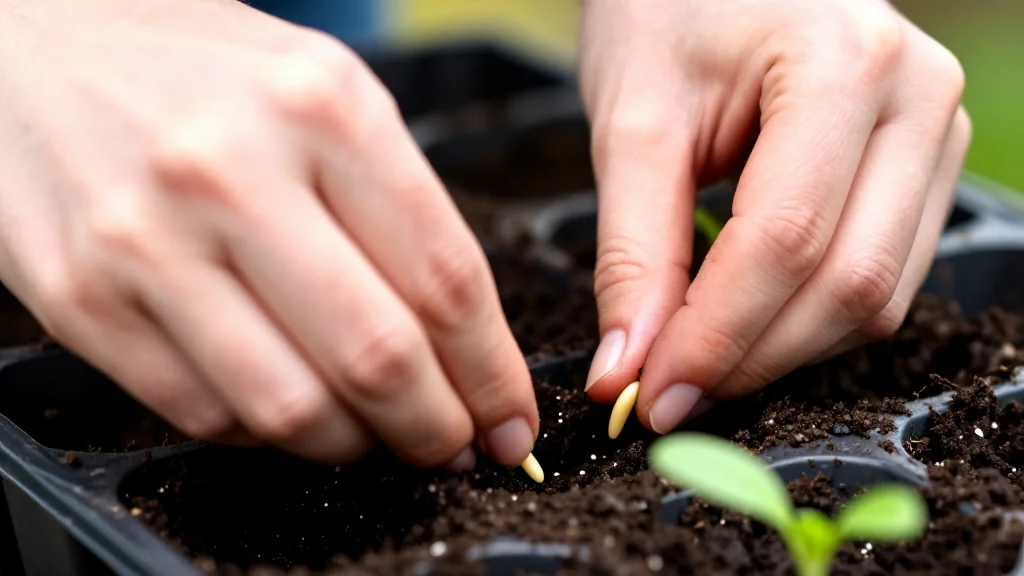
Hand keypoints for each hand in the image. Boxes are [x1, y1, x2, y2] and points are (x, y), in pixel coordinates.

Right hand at [0, 0, 537, 467]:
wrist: (31, 45)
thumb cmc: (197, 73)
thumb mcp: (323, 94)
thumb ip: (400, 210)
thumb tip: (464, 341)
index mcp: (323, 107)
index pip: (444, 278)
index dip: (491, 371)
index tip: (508, 415)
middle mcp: (234, 172)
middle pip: (376, 355)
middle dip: (436, 427)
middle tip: (453, 445)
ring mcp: (146, 239)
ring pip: (290, 406)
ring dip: (355, 445)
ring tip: (375, 436)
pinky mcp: (81, 298)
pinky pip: (204, 413)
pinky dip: (268, 435)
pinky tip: (291, 407)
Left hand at [579, 0, 970, 431]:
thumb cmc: (666, 13)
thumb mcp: (634, 124)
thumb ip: (634, 252)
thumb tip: (627, 371)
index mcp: (845, 66)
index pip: (787, 240)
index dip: (716, 337)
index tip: (651, 395)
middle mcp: (918, 100)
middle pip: (848, 282)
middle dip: (751, 358)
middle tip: (666, 395)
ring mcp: (935, 135)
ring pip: (876, 297)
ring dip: (782, 350)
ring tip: (695, 364)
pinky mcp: (922, 169)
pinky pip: (880, 278)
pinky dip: (807, 320)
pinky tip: (743, 325)